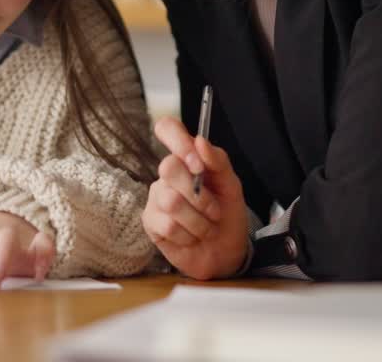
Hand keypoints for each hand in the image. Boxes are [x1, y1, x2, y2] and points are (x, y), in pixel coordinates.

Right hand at [142, 117, 248, 279]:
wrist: (227, 252)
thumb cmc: (227, 214)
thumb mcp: (231, 186)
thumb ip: (218, 161)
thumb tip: (199, 140)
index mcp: (187, 158)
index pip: (168, 129)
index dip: (178, 142)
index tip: (198, 165)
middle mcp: (168, 174)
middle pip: (168, 167)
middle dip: (199, 196)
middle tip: (214, 211)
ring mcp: (156, 197)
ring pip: (171, 201)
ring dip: (198, 220)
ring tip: (206, 228)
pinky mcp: (150, 222)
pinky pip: (167, 224)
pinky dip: (188, 235)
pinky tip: (192, 237)